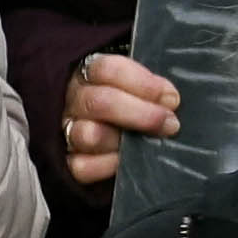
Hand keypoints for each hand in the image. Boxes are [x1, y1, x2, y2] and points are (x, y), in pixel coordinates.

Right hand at [49, 50, 180, 188]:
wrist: (103, 137)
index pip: (107, 70)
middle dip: (141, 114)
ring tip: (145, 144)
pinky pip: (82, 166)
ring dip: (123, 140)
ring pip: (88, 134)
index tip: (170, 98)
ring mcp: (67, 130)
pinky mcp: (67, 161)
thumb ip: (150, 89)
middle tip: (169, 124)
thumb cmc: (127, 103)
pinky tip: (123, 161)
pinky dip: (106, 165)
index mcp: (88, 74)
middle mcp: (73, 100)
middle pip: (99, 102)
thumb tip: (169, 100)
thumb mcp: (136, 86)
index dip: (143, 84)